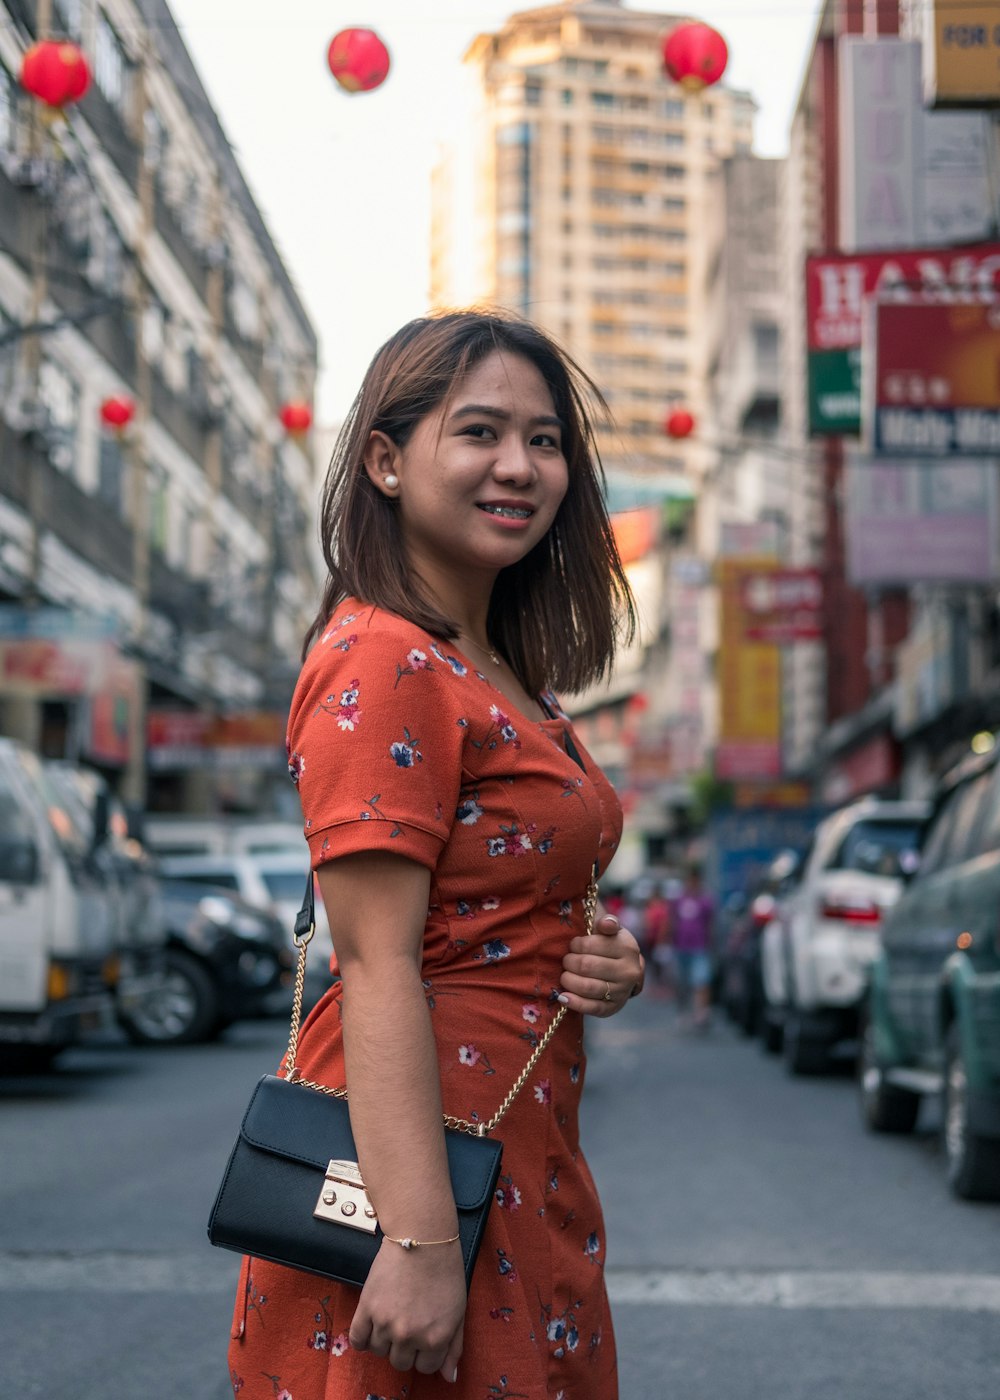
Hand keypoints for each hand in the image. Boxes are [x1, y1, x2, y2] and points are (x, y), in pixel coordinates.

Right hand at [349, 1239, 465, 1380]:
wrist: (422, 1237)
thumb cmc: (445, 1271)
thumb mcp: (458, 1311)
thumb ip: (454, 1347)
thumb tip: (448, 1378)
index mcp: (435, 1339)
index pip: (425, 1367)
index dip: (424, 1352)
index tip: (423, 1335)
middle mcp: (410, 1336)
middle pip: (399, 1363)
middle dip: (405, 1347)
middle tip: (407, 1323)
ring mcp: (386, 1323)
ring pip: (379, 1352)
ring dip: (384, 1340)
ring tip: (392, 1317)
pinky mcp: (367, 1308)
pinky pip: (357, 1340)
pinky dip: (362, 1339)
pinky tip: (371, 1326)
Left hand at [559, 914, 644, 1015]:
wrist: (625, 972)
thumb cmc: (611, 946)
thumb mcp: (612, 931)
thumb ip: (608, 923)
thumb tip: (606, 924)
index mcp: (627, 948)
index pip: (591, 945)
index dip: (576, 945)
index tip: (573, 945)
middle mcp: (628, 972)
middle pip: (587, 966)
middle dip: (569, 962)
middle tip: (566, 961)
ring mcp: (622, 992)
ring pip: (587, 987)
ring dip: (569, 981)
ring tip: (564, 975)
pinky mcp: (612, 1008)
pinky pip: (591, 1008)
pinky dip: (574, 1002)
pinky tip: (563, 997)